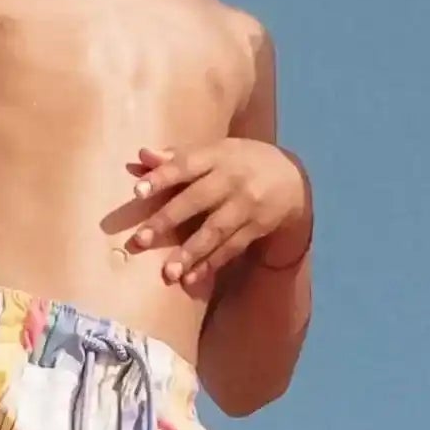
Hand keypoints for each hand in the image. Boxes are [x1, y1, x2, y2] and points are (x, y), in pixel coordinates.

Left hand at [126, 140, 311, 295]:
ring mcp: (247, 205)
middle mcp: (232, 179)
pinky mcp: (257, 226)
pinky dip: (211, 263)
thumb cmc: (239, 162)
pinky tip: (191, 278)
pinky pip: (232, 248)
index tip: (137, 192)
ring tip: (168, 272)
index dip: (162, 177)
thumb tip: (141, 156)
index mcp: (218, 155)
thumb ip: (177, 156)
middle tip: (140, 240)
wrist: (292, 178)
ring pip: (215, 230)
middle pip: (197, 200)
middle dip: (168, 220)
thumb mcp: (214, 151)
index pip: (186, 164)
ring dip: (191, 252)